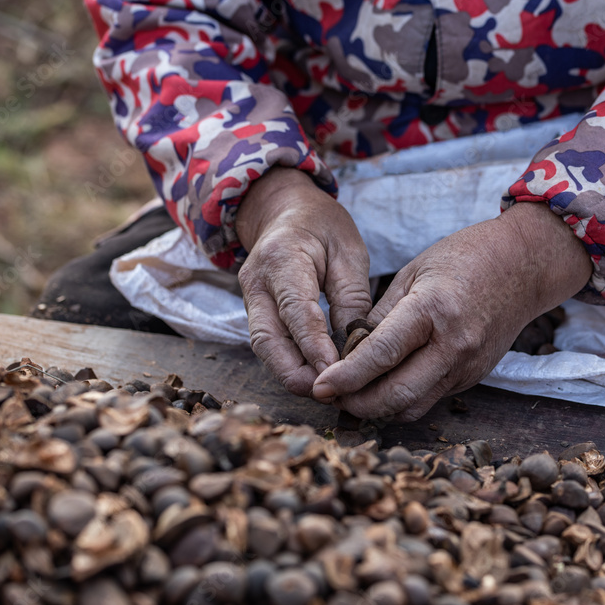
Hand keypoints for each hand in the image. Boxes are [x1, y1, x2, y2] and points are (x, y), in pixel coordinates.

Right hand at [236, 167, 371, 396]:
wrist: (285, 210)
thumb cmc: (322, 226)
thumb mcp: (349, 252)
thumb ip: (351, 297)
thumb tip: (355, 345)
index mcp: (282, 258)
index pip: (296, 311)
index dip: (314, 346)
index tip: (335, 372)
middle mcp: (256, 282)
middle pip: (267, 340)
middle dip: (294, 373)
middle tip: (328, 394)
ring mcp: (250, 298)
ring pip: (263, 348)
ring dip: (290, 374)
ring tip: (325, 391)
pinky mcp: (254, 311)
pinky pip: (268, 344)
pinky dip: (288, 364)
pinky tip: (314, 377)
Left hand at [312, 202, 591, 420]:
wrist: (524, 267)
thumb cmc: (465, 258)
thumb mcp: (414, 273)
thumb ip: (381, 315)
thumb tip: (349, 351)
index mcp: (433, 309)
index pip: (381, 355)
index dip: (346, 377)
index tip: (319, 387)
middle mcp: (453, 345)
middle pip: (397, 394)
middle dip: (357, 403)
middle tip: (329, 397)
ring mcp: (467, 366)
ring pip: (413, 406)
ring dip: (378, 409)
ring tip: (350, 397)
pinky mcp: (474, 377)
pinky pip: (430, 398)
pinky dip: (402, 399)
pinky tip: (383, 387)